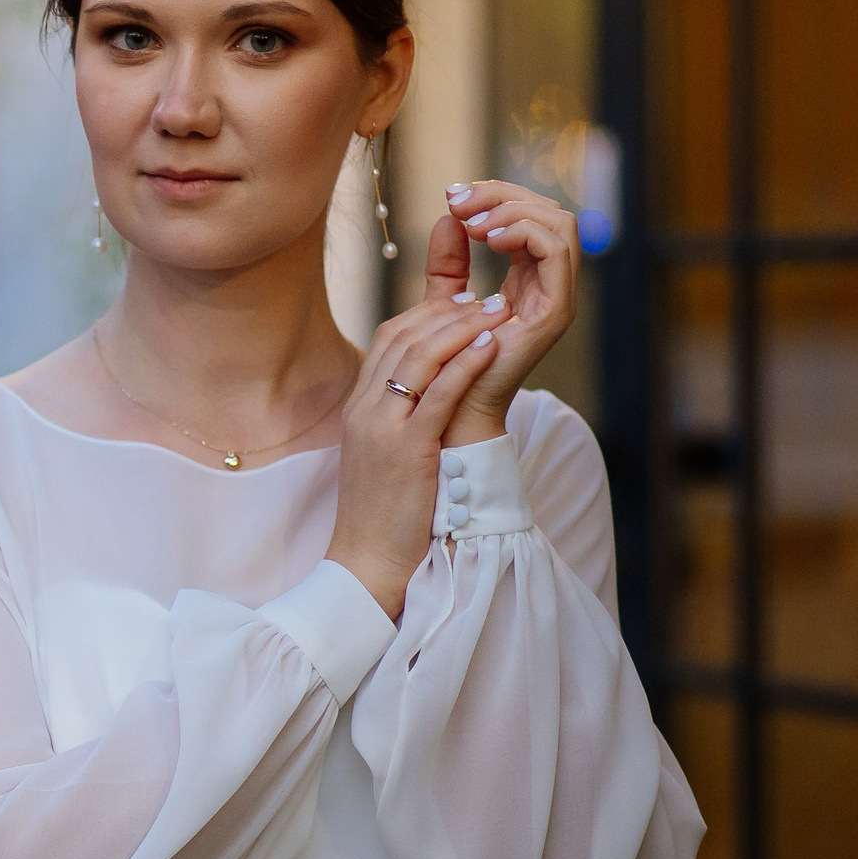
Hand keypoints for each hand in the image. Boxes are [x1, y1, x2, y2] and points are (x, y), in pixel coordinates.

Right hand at [324, 293, 512, 618]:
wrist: (365, 561)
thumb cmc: (382, 515)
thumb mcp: (383, 455)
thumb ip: (399, 419)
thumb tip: (430, 396)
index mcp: (359, 408)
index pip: (389, 339)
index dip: (428, 314)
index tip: (464, 302)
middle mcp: (365, 409)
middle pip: (403, 337)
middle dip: (449, 310)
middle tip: (488, 296)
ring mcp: (382, 427)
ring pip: (419, 356)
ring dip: (462, 327)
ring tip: (498, 310)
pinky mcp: (406, 450)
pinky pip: (437, 393)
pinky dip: (465, 364)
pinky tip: (491, 346)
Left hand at [438, 180, 580, 444]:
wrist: (448, 408)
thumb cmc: (446, 361)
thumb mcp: (443, 297)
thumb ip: (449, 259)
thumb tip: (449, 214)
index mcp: (527, 277)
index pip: (530, 214)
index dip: (495, 194)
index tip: (451, 195)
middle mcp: (548, 284)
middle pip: (549, 211)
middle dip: (502, 194)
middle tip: (458, 200)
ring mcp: (556, 298)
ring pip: (560, 224)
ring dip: (512, 209)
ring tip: (472, 222)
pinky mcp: (554, 312)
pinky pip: (556, 252)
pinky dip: (523, 232)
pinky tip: (486, 238)